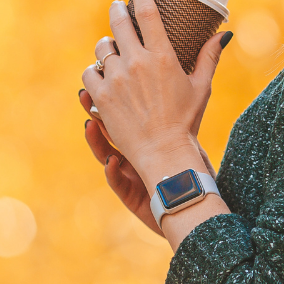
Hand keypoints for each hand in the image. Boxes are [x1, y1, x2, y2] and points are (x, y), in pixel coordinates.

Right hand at [79, 92, 217, 236]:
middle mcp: (131, 156)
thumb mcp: (188, 139)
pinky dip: (112, 173)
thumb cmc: (193, 171)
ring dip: (96, 140)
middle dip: (95, 112)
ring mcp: (128, 176)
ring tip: (89, 124)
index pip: (122, 115)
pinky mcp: (131, 197)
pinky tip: (112, 161)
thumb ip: (183, 113)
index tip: (107, 79)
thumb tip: (187, 79)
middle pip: (106, 132)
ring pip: (104, 155)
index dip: (112, 100)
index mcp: (142, 140)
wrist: (197, 203)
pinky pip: (117, 183)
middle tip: (86, 93)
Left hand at [80, 0, 231, 200]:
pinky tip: (100, 73)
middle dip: (117, 11)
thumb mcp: (201, 87)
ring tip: (111, 48)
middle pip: (118, 23)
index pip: (147, 11)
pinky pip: (89, 73)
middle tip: (118, 8)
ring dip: (106, 45)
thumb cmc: (186, 121)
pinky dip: (94, 71)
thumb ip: (209, 57)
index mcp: (162, 56)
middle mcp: (136, 62)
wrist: (163, 153)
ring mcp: (116, 79)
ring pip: (102, 48)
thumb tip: (224, 34)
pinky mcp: (101, 97)